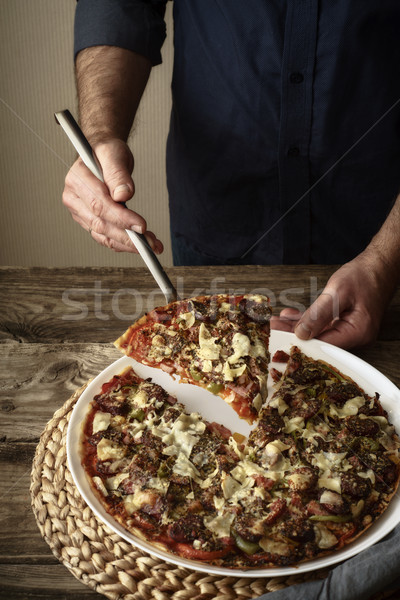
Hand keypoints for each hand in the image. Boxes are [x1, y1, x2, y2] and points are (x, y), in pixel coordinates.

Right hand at [62, 138, 162, 252]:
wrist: (101, 155)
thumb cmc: (106, 152)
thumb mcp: (114, 153)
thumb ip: (117, 173)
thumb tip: (123, 195)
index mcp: (76, 180)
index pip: (99, 204)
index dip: (121, 218)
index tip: (142, 225)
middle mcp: (74, 199)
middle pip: (100, 224)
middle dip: (127, 236)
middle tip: (150, 242)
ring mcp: (80, 213)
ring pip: (103, 235)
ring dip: (128, 244)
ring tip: (151, 245)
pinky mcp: (88, 222)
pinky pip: (105, 238)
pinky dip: (123, 244)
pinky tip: (141, 243)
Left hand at [271, 250, 396, 348]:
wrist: (379, 265)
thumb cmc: (364, 276)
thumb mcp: (338, 292)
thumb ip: (319, 314)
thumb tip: (301, 333)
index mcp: (357, 332)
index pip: (324, 345)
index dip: (300, 342)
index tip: (280, 336)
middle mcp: (355, 335)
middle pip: (320, 340)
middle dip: (295, 334)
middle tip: (273, 327)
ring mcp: (350, 330)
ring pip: (319, 333)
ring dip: (298, 326)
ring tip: (277, 321)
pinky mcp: (344, 323)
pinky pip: (323, 325)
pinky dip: (308, 320)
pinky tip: (291, 316)